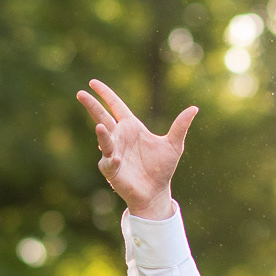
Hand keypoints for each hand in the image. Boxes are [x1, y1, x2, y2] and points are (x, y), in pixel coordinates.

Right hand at [76, 80, 196, 219]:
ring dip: (102, 135)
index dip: (105, 94)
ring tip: (100, 127)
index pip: (115, 107)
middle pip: (102, 118)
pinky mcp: (111, 169)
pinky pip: (109, 162)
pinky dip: (112, 160)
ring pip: (104, 140)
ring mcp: (113, 153)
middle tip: (80, 93)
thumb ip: (180, 126)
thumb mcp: (174, 145)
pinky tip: (117, 159)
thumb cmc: (161, 168)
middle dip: (92, 106)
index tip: (93, 83)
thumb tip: (194, 108)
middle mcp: (119, 137)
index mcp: (131, 128)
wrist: (156, 192)